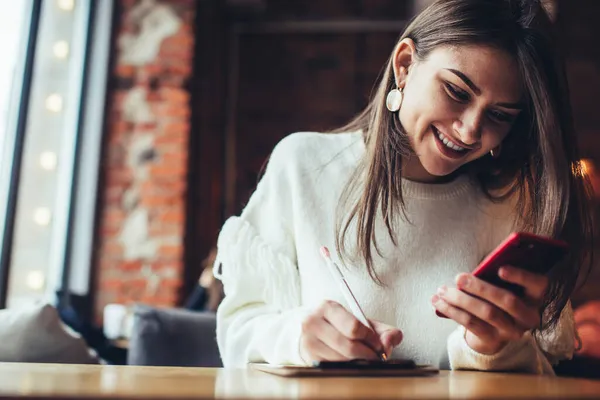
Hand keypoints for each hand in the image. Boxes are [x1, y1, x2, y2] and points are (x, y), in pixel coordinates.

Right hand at [299, 300, 402, 362]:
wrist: (313, 329)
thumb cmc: (342, 324)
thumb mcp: (362, 321)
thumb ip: (383, 330)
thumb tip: (389, 343)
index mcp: (327, 307)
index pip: (353, 327)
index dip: (370, 338)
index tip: (377, 343)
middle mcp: (313, 323)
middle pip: (348, 347)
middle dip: (367, 354)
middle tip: (375, 355)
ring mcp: (308, 342)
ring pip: (342, 360)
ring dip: (358, 362)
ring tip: (362, 357)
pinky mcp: (309, 359)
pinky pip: (334, 368)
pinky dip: (347, 367)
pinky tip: (350, 361)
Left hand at [432, 266, 547, 354]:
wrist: (491, 332)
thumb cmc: (494, 298)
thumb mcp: (500, 286)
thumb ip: (495, 277)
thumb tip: (479, 267)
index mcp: (534, 297)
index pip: (539, 284)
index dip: (521, 276)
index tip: (501, 268)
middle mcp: (527, 316)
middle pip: (507, 300)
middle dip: (480, 287)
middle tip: (459, 277)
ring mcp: (512, 331)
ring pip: (486, 312)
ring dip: (461, 299)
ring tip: (442, 289)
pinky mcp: (493, 340)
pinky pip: (471, 324)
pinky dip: (452, 310)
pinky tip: (438, 301)